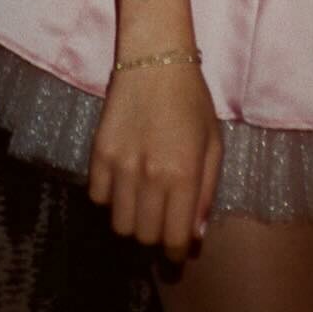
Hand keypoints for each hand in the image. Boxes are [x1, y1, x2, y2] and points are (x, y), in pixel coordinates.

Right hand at [88, 63, 221, 261]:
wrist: (154, 58)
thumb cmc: (191, 100)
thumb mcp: (213, 143)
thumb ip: (207, 192)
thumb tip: (195, 235)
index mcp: (184, 175)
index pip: (175, 238)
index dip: (177, 252)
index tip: (177, 250)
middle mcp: (150, 176)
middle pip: (145, 236)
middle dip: (156, 236)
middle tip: (161, 220)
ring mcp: (121, 165)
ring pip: (119, 223)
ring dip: (132, 220)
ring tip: (141, 202)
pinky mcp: (98, 153)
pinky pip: (98, 197)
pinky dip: (110, 197)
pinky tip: (122, 181)